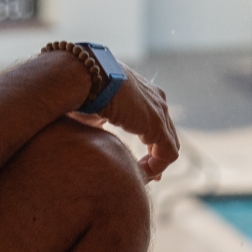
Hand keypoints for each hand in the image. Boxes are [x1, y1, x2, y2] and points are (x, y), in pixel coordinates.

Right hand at [78, 66, 179, 181]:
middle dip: (157, 156)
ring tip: (139, 177)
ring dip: (156, 165)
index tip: (137, 162)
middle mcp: (157, 99)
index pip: (156, 122)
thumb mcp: (93, 109)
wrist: (86, 75)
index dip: (150, 144)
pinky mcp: (158, 124)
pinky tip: (140, 173)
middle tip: (145, 174)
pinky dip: (156, 167)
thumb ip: (98, 122)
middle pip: (166, 134)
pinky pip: (167, 154)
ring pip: (169, 146)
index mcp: (142, 91)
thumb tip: (88, 139)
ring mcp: (160, 111)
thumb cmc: (82, 89)